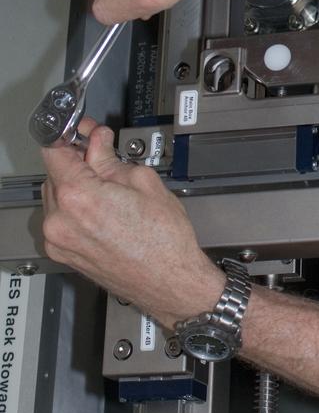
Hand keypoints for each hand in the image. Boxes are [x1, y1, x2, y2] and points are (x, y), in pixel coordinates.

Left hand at [41, 118, 223, 327]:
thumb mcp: (144, 182)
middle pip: (54, 173)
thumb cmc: (165, 242)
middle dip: (77, 160)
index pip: (54, 150)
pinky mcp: (64, 254)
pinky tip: (104, 206)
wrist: (170, 282)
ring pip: (56, 196)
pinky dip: (76, 207)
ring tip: (110, 183)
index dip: (69, 135)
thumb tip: (97, 142)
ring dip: (77, 184)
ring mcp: (59, 241)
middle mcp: (60, 222)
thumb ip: (111, 158)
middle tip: (102, 151)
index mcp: (78, 198)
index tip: (79, 131)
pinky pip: (61, 219)